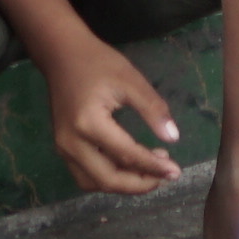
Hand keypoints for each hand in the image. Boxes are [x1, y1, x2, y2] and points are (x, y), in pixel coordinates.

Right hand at [44, 35, 184, 194]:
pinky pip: (85, 175)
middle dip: (139, 183)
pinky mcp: (63, 148)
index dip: (153, 167)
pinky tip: (128, 167)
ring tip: (149, 171)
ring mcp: (63, 148)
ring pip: (94, 182)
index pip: (126, 155)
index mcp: (89, 124)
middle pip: (108, 179)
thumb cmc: (98, 63)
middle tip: (165, 176)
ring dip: (123, 184)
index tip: (176, 172)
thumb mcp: (131, 80)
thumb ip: (153, 109)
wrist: (62, 54)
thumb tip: (173, 138)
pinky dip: (107, 178)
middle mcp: (72, 143)